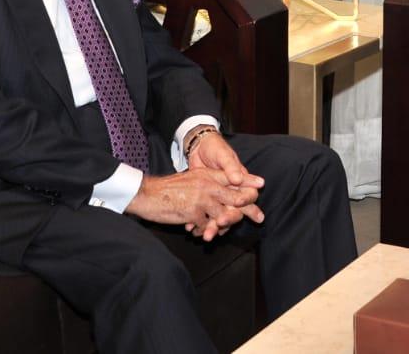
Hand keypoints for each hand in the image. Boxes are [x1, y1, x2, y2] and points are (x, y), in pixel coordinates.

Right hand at [124, 170, 262, 241]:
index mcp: (207, 175)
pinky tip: (200, 233)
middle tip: (260, 218)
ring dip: (224, 226)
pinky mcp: (194, 213)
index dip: (249, 181)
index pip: (233, 177)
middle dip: (249, 209)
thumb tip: (222, 193)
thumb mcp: (191, 180)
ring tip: (220, 231)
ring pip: (224, 215)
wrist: (147, 194)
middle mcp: (208, 185)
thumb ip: (207, 184)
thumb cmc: (169, 189)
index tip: (261, 185)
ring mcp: (202, 199)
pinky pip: (207, 226)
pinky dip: (206, 231)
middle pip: (236, 198)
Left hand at [185, 130, 264, 238]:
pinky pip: (204, 216)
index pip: (249, 196)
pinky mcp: (204, 201)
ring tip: (206, 235)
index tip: (242, 208)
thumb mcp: (223, 155)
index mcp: (240, 180)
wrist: (196, 148)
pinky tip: (191, 228)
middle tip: (220, 225)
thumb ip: (231, 167)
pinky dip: (198, 223)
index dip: (248, 205)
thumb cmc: (215, 148)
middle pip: (234, 211)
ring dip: (213, 227)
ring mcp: (217, 197)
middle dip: (228, 220)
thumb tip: (237, 179)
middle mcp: (230, 191)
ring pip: (219, 216)